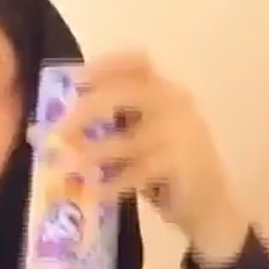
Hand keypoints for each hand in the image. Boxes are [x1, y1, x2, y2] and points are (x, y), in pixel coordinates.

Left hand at [35, 52, 249, 267]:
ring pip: (126, 140)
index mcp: (166, 93)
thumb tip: (63, 128)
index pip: (137, 64)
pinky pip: (136, 173)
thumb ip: (117, 126)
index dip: (104, 67)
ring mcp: (179, 134)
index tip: (75, 79)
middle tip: (59, 131)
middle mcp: (175, 105)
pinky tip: (94, 193)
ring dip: (93, 153)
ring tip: (68, 166)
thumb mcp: (144, 139)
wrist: (210, 205)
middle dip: (87, 109)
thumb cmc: (168, 172)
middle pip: (125, 93)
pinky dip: (111, 184)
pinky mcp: (178, 166)